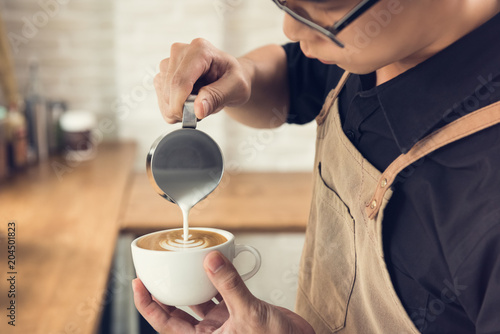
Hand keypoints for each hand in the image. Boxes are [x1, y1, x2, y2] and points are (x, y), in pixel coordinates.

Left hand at [132, 251, 314, 333]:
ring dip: (189, 285)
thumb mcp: (250, 313)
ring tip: (180, 266)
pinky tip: (212, 266)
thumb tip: (210, 261)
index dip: (148, 305)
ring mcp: (222, 325)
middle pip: (176, 313)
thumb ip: (229, 286)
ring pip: (197, 302)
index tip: (138, 284)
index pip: (165, 324)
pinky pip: (219, 295)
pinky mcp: (236, 315)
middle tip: (155, 271)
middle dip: (164, 293)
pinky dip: (215, 281)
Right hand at [155, 38, 251, 123]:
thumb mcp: (236, 88)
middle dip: (182, 109)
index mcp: (200, 50)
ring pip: (163, 95)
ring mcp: (168, 62)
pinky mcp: (163, 74)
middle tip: (204, 109)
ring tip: (199, 103)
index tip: (193, 118)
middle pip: (169, 90)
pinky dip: (173, 108)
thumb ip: (217, 97)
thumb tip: (197, 110)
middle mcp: (180, 51)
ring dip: (179, 109)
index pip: (180, 81)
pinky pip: (160, 99)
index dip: (181, 105)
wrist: (228, 76)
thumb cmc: (234, 79)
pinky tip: (189, 103)